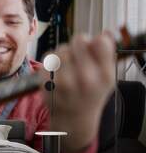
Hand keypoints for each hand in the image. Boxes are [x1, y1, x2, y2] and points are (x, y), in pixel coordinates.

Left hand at [43, 32, 114, 151]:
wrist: (72, 118)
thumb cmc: (90, 94)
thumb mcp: (106, 78)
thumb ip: (106, 55)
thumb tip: (103, 33)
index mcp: (105, 76)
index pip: (100, 42)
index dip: (93, 40)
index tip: (90, 47)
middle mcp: (86, 79)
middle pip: (79, 40)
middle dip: (77, 45)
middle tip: (77, 55)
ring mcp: (64, 81)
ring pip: (62, 48)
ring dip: (64, 53)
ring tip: (67, 66)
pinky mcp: (47, 82)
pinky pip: (48, 57)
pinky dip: (51, 61)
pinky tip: (57, 71)